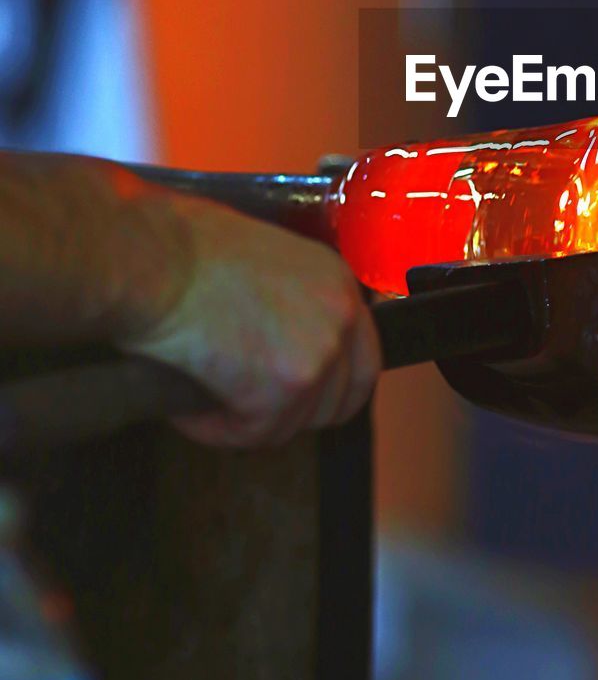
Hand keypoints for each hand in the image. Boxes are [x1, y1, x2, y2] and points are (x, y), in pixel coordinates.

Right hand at [115, 194, 379, 447]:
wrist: (150, 257)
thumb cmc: (183, 245)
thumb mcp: (262, 256)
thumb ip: (289, 297)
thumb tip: (277, 333)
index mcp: (337, 279)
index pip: (363, 356)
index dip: (329, 386)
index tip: (297, 394)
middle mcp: (340, 316)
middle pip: (342, 399)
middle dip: (295, 413)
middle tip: (249, 409)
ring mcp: (316, 355)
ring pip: (294, 423)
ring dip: (249, 421)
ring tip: (205, 400)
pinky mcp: (279, 390)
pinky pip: (252, 434)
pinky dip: (216, 429)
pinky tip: (188, 408)